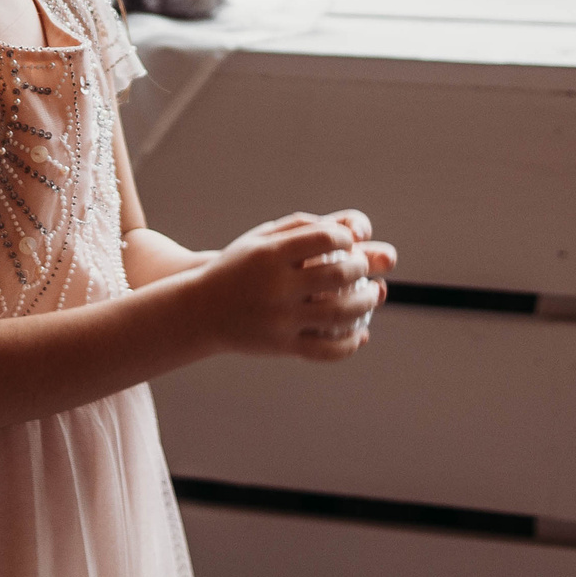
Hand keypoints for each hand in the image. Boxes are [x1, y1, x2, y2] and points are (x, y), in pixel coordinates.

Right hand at [193, 213, 377, 361]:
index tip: (352, 241)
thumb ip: (304, 227)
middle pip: (338, 276)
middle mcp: (275, 286)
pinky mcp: (281, 346)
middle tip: (367, 267)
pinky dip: (350, 343)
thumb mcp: (261, 239)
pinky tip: (361, 334)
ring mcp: (279, 319)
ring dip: (367, 303)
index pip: (324, 238)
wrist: (201, 310)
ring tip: (374, 294)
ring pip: (339, 314)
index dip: (347, 238)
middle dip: (363, 268)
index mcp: (270, 254)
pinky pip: (326, 349)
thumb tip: (358, 230)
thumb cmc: (239, 268)